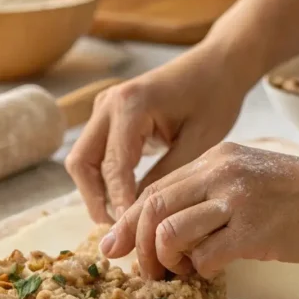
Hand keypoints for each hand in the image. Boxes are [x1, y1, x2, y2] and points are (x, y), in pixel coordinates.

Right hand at [65, 42, 249, 223]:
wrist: (217, 66)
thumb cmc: (215, 98)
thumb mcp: (197, 143)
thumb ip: (165, 177)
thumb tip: (139, 214)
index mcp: (131, 105)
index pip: (114, 166)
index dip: (119, 203)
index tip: (130, 232)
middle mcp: (108, 103)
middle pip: (81, 163)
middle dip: (95, 200)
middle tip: (119, 231)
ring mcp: (103, 106)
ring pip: (82, 160)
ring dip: (95, 191)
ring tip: (121, 219)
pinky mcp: (107, 114)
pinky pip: (93, 152)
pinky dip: (102, 178)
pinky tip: (124, 199)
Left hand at [99, 143, 298, 278]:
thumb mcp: (251, 176)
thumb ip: (212, 191)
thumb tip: (169, 225)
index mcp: (216, 159)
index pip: (155, 188)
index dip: (129, 221)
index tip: (116, 246)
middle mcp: (221, 173)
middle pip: (151, 208)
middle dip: (133, 245)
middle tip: (138, 271)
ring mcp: (236, 202)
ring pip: (168, 233)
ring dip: (163, 262)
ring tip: (175, 275)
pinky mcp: (253, 232)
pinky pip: (203, 257)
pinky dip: (198, 271)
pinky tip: (211, 272)